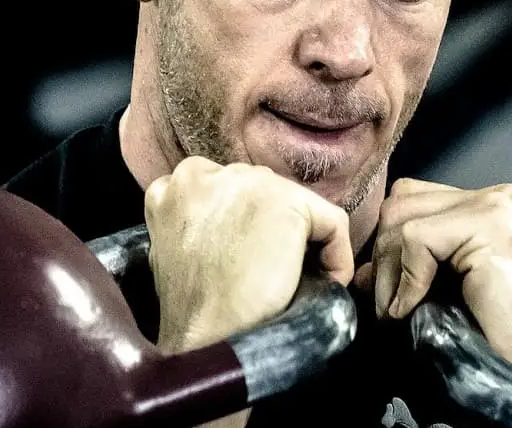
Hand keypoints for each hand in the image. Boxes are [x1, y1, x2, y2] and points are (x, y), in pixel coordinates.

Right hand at [144, 156, 353, 354]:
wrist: (206, 340)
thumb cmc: (191, 311)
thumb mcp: (176, 249)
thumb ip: (199, 221)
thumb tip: (237, 225)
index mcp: (175, 183)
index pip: (229, 191)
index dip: (246, 226)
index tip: (251, 259)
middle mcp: (207, 171)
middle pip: (264, 192)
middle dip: (273, 230)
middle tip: (276, 272)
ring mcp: (248, 183)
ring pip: (296, 206)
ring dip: (301, 243)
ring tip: (294, 280)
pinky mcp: (286, 202)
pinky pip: (332, 223)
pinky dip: (336, 257)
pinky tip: (322, 285)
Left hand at [354, 178, 511, 391]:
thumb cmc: (485, 331)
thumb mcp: (435, 286)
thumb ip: (403, 265)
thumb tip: (359, 269)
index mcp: (486, 203)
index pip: (410, 198)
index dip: (388, 245)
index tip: (388, 291)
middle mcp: (497, 196)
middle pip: (401, 204)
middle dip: (383, 259)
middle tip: (388, 305)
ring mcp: (497, 207)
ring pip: (403, 219)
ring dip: (390, 272)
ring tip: (397, 310)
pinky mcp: (492, 227)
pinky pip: (418, 239)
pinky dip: (407, 279)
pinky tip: (414, 308)